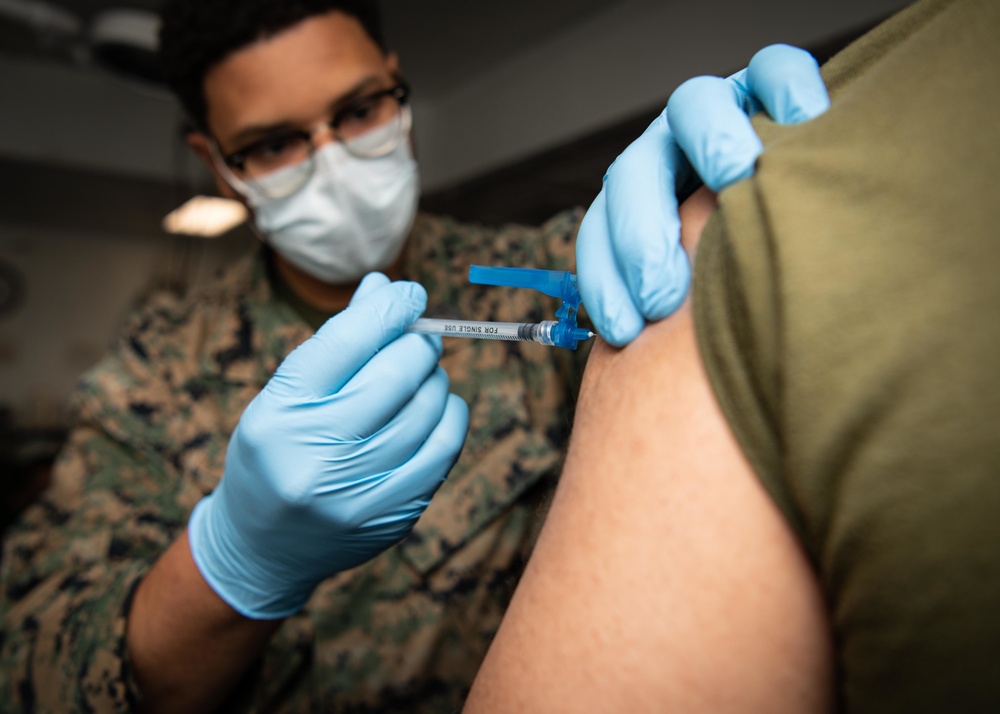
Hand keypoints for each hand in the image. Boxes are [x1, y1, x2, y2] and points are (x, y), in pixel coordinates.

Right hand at [188, 273, 468, 618]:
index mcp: (280, 412)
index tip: (409, 293)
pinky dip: (449, 415)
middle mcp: (316, 454)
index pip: (347, 341)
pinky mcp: (392, 515)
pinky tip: (437, 407)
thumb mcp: (286, 394)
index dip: (389, 307)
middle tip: (420, 337)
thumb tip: (384, 286)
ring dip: (435, 378)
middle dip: (418, 342)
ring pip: (427, 408)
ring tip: (423, 374)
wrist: (261, 547)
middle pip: (395, 373)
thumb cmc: (278, 451)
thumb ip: (337, 342)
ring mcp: (357, 492)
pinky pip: (444, 448)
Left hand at [577, 44, 829, 345]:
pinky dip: (786, 89)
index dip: (604, 282)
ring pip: (692, 108)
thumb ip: (679, 327)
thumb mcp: (705, 312)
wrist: (814, 222)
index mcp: (639, 207)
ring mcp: (716, 117)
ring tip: (739, 176)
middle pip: (632, 175)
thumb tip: (646, 383)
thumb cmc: (752, 290)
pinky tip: (803, 123)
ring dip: (709, 141)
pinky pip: (773, 70)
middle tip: (667, 293)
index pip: (600, 234)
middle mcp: (669, 158)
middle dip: (641, 234)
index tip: (627, 332)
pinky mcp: (771, 87)